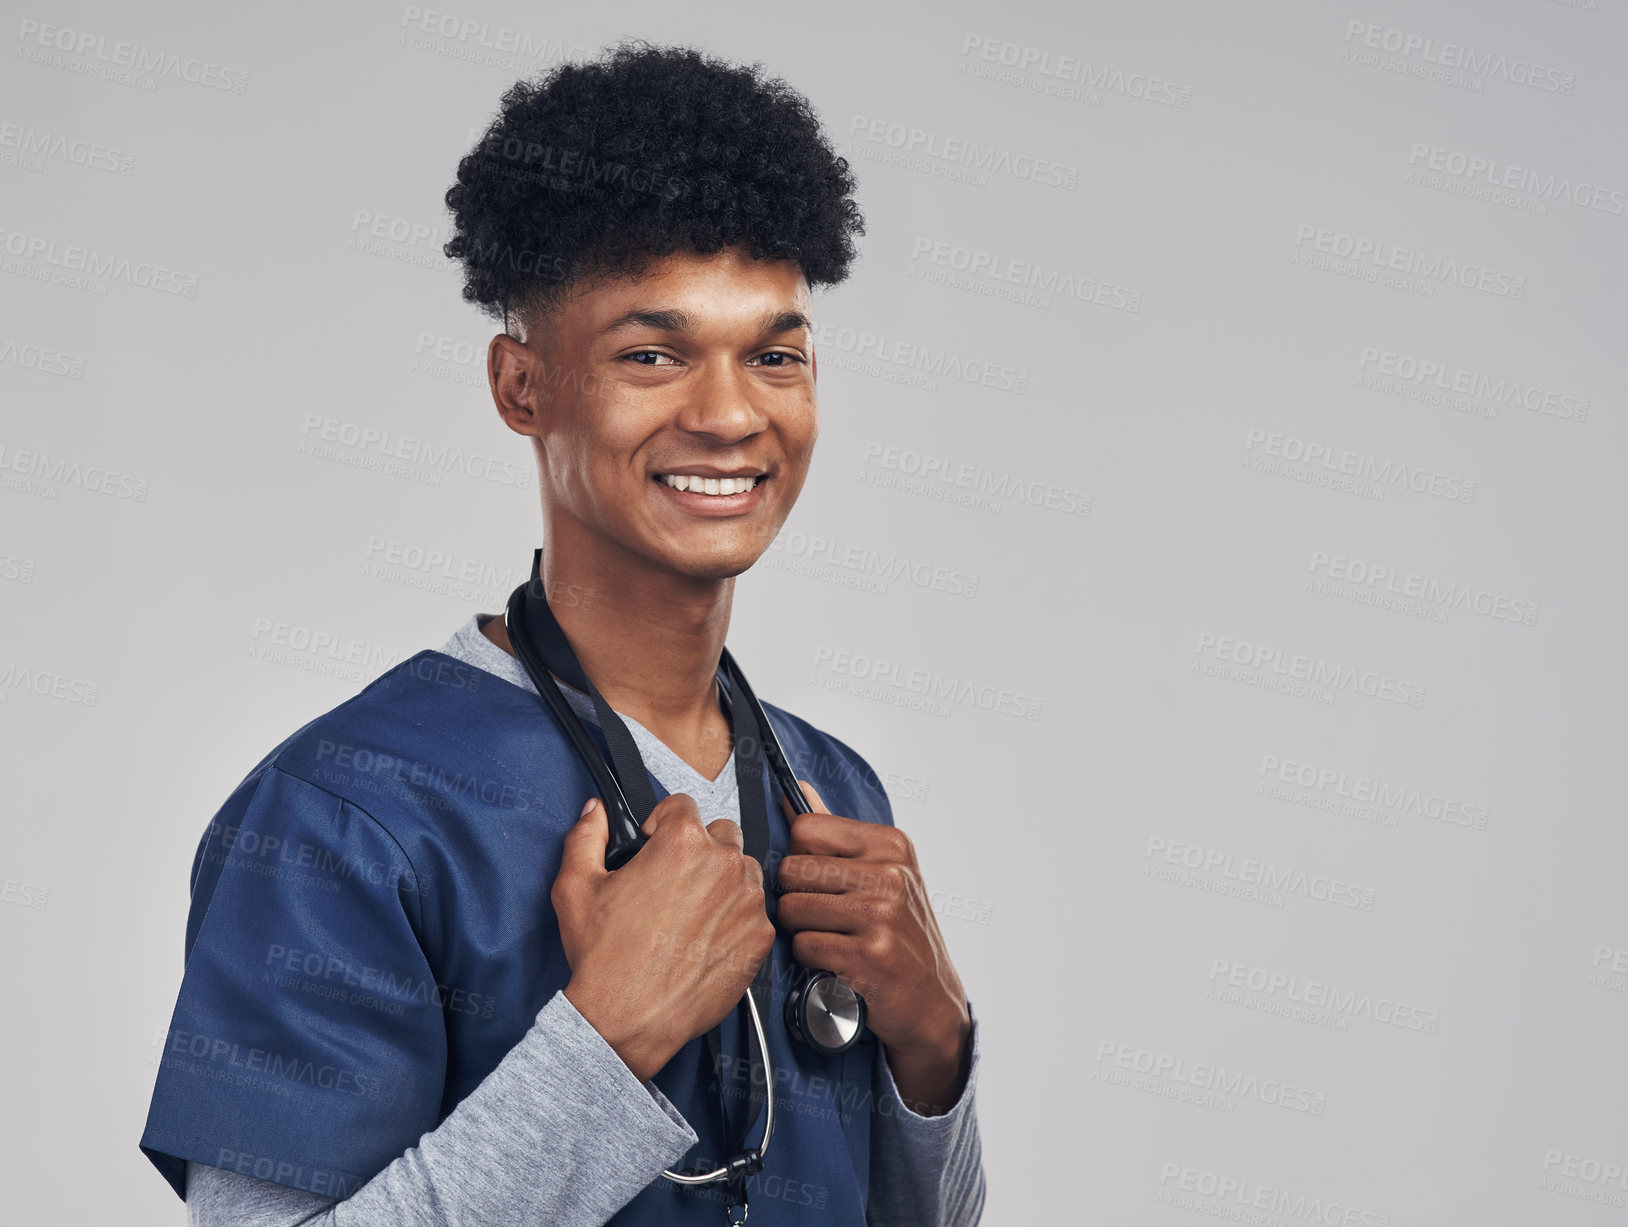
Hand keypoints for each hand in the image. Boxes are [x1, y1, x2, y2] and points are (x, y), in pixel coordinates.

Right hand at [555, 793, 775, 1081]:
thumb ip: (586, 836)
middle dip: (698, 847)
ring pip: (743, 870)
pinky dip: (735, 917)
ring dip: (723, 879)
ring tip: (690, 909)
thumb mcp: (576, 887)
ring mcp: (748, 901)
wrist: (627, 1019)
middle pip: (721, 832)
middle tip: (672, 879)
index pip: (682, 804)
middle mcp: (723, 864)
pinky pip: (755, 910)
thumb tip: (595, 812)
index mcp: (682, 842)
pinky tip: (704, 937)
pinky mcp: (759, 936)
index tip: (653, 843)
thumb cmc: (603, 957)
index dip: (661, 822)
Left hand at [776, 780, 972, 1114]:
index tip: (819, 880)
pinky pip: (803, 946)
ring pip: (791, 909)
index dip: (799, 858)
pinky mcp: (869, 955)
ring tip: (831, 938)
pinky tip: (836, 961)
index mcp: (891, 844)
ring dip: (800, 930)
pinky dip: (811, 959)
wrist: (931, 1000)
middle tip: (823, 916)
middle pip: (791, 869)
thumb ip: (835, 833)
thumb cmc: (900, 933)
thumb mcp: (881, 872)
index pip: (806, 829)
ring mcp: (882, 914)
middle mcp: (890, 874)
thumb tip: (797, 790)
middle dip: (795, 896)